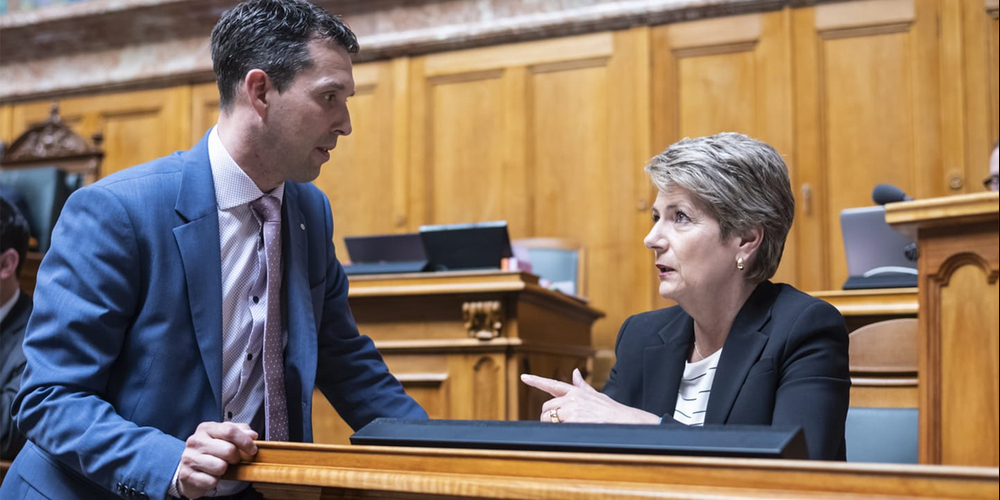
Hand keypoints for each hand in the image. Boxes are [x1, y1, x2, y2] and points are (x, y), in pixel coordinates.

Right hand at [176, 422, 257, 498]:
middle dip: (236, 458)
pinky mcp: (187, 474)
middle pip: (228, 450)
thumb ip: (240, 432)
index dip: (245, 441)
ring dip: (224, 470)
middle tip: (232, 460)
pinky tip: (210, 476)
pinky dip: (215, 481)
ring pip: (221, 467)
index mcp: (206, 428)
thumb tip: (252, 435)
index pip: (230, 430)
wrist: (189, 468)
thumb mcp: (225, 437)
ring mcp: (189, 458)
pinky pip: (211, 481)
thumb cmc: (211, 451)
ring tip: (219, 467)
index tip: (253, 450)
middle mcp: (195, 441)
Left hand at [520, 369, 659, 424]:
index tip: (524, 377)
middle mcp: (572, 397)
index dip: (536, 380)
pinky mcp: (573, 419)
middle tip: (557, 425)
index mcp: (576, 391)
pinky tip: (571, 432)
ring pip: (548, 417)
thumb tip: (574, 372)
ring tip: (567, 428)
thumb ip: (582, 386)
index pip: (552, 384)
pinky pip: (556, 427)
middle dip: (547, 417)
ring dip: (551, 425)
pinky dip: (559, 431)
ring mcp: (572, 408)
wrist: (625, 421)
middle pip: (547, 407)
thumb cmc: (612, 411)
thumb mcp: (597, 395)